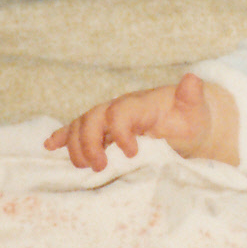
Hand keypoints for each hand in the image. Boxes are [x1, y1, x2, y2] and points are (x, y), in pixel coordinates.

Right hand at [46, 72, 233, 168]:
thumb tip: (192, 80)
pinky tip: (49, 146)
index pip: (120, 112)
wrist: (187, 123)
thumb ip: (192, 97)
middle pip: (93, 118)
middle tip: (100, 167)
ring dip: (76, 146)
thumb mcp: (197, 111)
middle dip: (90, 142)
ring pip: (81, 125)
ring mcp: (108, 119)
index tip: (132, 154)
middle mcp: (119, 108)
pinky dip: (62, 137)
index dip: (120, 132)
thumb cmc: (190, 119)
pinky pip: (76, 130)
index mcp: (140, 104)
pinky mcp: (103, 131)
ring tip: (84, 167)